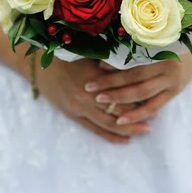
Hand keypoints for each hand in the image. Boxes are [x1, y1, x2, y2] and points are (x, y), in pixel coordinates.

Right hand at [31, 55, 151, 143]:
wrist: (36, 64)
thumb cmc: (64, 53)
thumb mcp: (89, 53)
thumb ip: (111, 61)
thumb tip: (136, 62)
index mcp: (93, 79)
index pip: (122, 93)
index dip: (139, 97)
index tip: (155, 97)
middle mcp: (87, 97)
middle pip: (117, 111)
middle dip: (137, 116)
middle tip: (155, 118)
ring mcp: (78, 108)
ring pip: (108, 124)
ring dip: (127, 129)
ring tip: (144, 130)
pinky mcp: (72, 115)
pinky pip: (94, 129)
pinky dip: (110, 136)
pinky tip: (124, 139)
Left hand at [83, 31, 191, 125]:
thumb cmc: (171, 39)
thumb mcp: (154, 39)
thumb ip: (132, 48)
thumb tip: (102, 61)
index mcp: (160, 49)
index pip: (132, 60)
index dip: (113, 66)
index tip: (94, 69)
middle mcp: (167, 66)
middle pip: (135, 79)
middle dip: (111, 85)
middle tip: (89, 89)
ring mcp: (172, 81)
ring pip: (143, 95)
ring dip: (121, 102)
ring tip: (102, 105)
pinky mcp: (175, 92)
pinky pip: (154, 106)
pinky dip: (138, 113)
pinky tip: (122, 120)